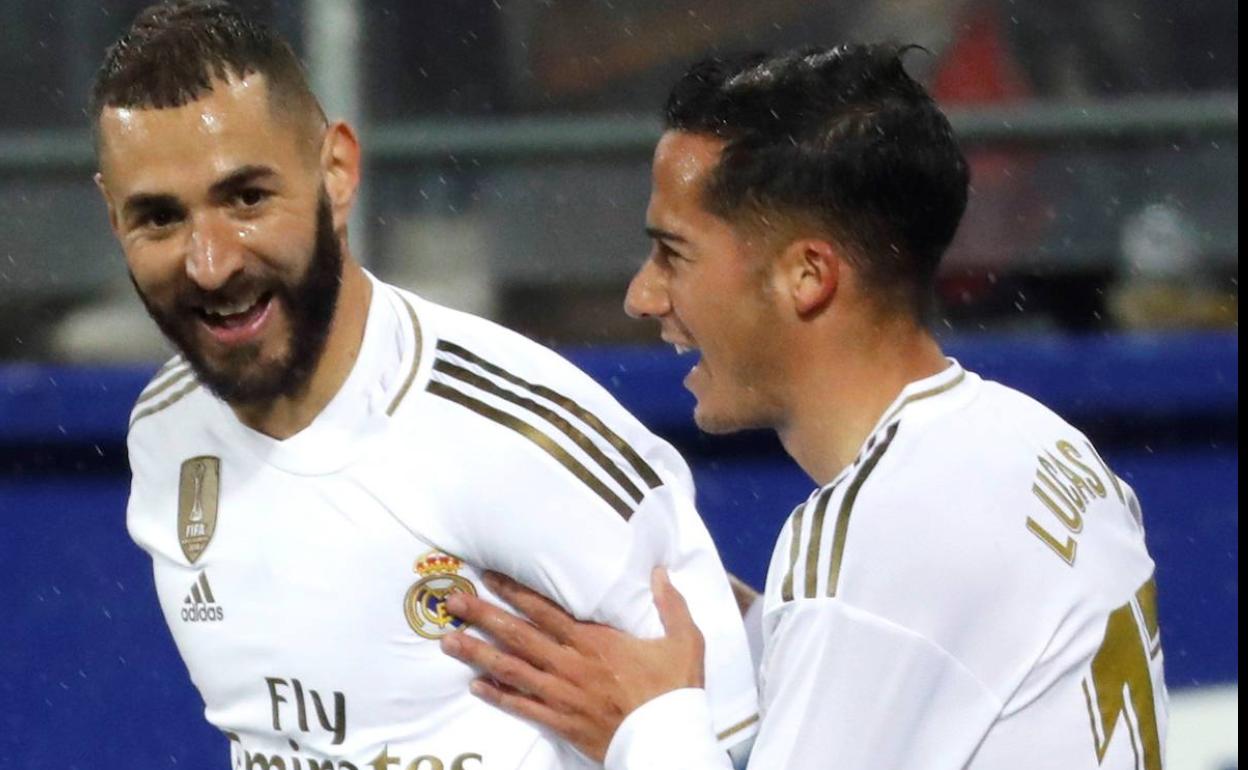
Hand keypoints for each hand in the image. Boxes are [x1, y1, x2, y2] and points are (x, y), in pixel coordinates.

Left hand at [440, 567, 704, 761]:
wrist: (668, 740)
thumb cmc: (676, 690)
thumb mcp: (685, 641)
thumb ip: (670, 604)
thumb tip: (660, 571)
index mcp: (595, 640)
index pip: (546, 610)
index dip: (515, 592)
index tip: (489, 577)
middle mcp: (571, 663)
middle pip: (518, 635)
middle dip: (483, 617)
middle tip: (452, 602)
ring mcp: (562, 694)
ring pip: (512, 669)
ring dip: (478, 654)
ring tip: (448, 641)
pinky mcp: (562, 722)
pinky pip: (522, 707)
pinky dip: (497, 696)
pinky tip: (474, 686)